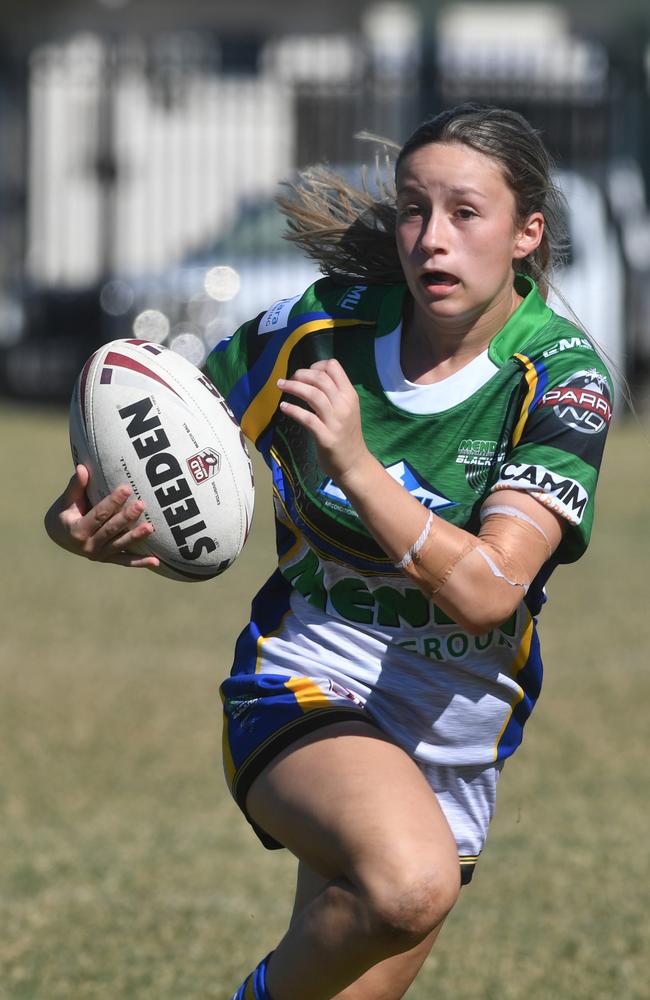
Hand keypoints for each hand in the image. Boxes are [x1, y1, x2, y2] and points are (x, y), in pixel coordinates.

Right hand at [44, 465, 159, 568]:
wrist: (59, 536)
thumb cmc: (64, 513)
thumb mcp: (66, 501)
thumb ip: (75, 486)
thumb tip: (82, 468)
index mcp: (77, 530)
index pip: (98, 514)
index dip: (112, 502)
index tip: (126, 488)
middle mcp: (88, 546)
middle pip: (111, 530)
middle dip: (127, 517)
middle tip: (142, 504)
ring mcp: (99, 555)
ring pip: (120, 545)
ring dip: (136, 537)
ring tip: (151, 528)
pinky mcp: (107, 559)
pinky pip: (125, 561)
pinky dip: (140, 562)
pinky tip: (156, 561)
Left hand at [277, 359, 369, 483]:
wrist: (354, 463)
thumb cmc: (347, 435)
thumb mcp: (347, 409)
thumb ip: (334, 395)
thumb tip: (311, 379)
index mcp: (350, 395)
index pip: (334, 367)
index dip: (316, 365)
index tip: (305, 373)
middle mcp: (344, 405)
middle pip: (320, 378)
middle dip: (301, 374)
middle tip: (289, 379)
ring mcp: (336, 421)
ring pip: (313, 394)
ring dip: (294, 387)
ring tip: (281, 386)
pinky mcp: (326, 437)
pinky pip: (307, 418)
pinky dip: (293, 410)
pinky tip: (283, 407)